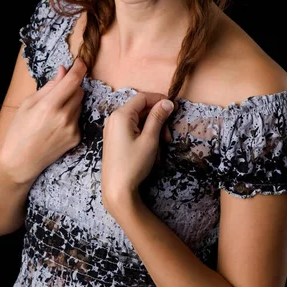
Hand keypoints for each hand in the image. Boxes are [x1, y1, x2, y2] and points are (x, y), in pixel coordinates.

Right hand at [0, 58, 86, 184]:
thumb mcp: (27, 104)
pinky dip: (71, 117)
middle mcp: (65, 117)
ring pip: (79, 105)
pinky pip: (78, 119)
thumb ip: (48, 87)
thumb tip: (63, 71)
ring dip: (71, 102)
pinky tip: (56, 126)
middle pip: (79, 91)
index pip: (73, 81)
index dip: (79, 68)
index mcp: (50, 106)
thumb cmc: (19, 132)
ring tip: (53, 113)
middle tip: (57, 93)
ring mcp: (72, 129)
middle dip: (72, 87)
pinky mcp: (76, 138)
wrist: (20, 163)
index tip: (81, 61)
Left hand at [101, 92, 175, 214]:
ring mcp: (112, 129)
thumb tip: (167, 102)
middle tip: (167, 135)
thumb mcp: (149, 139)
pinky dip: (144, 133)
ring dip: (152, 127)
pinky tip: (152, 147)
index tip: (174, 108)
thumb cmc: (133, 164)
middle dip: (157, 118)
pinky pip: (131, 128)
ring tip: (161, 143)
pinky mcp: (114, 139)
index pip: (142, 98)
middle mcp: (114, 118)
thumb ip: (158, 118)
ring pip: (137, 120)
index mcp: (120, 115)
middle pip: (140, 109)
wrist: (117, 189)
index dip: (159, 100)